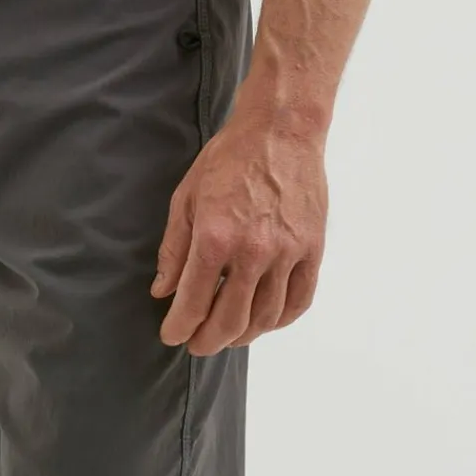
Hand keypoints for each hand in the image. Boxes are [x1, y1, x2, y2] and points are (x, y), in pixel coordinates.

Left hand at [152, 109, 327, 354]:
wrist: (281, 130)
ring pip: (266, 317)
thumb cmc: (229, 159)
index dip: (180, 327)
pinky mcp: (313, 249)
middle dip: (208, 341)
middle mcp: (254, 252)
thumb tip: (162, 292)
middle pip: (230, 320)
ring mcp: (288, 253)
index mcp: (216, 238)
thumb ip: (174, 250)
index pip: (194, 302)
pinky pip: (299, 300)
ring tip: (229, 335)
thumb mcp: (187, 198)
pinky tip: (265, 321)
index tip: (172, 336)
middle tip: (198, 345)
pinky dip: (281, 320)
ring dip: (244, 335)